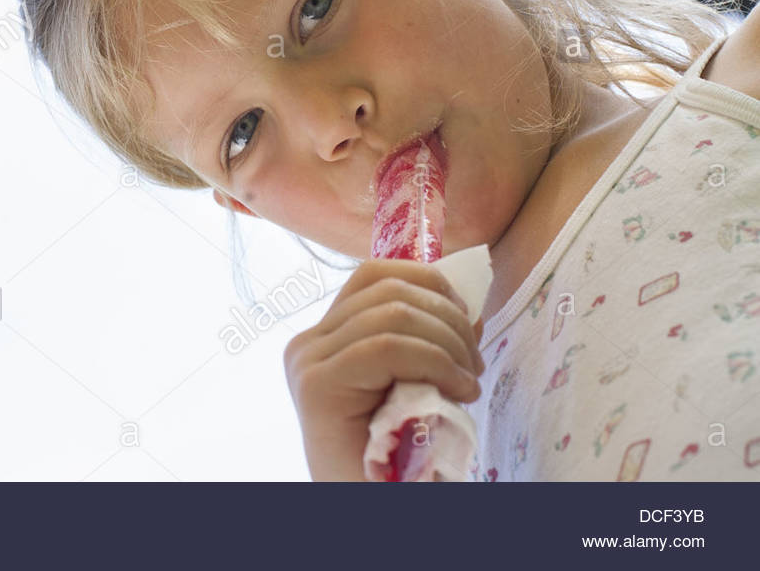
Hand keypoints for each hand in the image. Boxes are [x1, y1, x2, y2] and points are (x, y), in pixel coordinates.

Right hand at [283, 258, 484, 480]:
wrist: (373, 508)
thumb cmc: (397, 457)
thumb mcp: (417, 384)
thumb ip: (429, 342)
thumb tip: (468, 303)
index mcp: (327, 337)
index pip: (375, 276)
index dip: (430, 282)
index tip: (468, 323)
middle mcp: (308, 343)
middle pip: (387, 288)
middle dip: (448, 317)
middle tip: (475, 363)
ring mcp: (307, 362)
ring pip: (392, 314)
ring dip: (448, 343)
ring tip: (469, 382)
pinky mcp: (318, 386)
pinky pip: (386, 347)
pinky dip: (435, 363)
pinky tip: (459, 391)